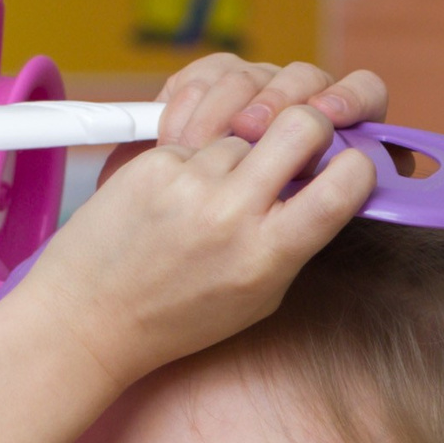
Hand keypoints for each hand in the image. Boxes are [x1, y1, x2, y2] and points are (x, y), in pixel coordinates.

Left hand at [24, 55, 387, 390]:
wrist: (89, 320)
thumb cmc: (178, 316)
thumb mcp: (257, 296)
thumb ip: (295, 240)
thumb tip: (329, 180)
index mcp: (268, 255)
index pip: (345, 181)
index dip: (354, 166)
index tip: (343, 168)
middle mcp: (233, 215)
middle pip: (302, 123)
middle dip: (307, 126)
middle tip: (292, 146)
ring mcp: (190, 185)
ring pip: (244, 133)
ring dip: (237, 154)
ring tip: (206, 201)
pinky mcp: (153, 164)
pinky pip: (196, 140)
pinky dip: (192, 162)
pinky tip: (171, 200)